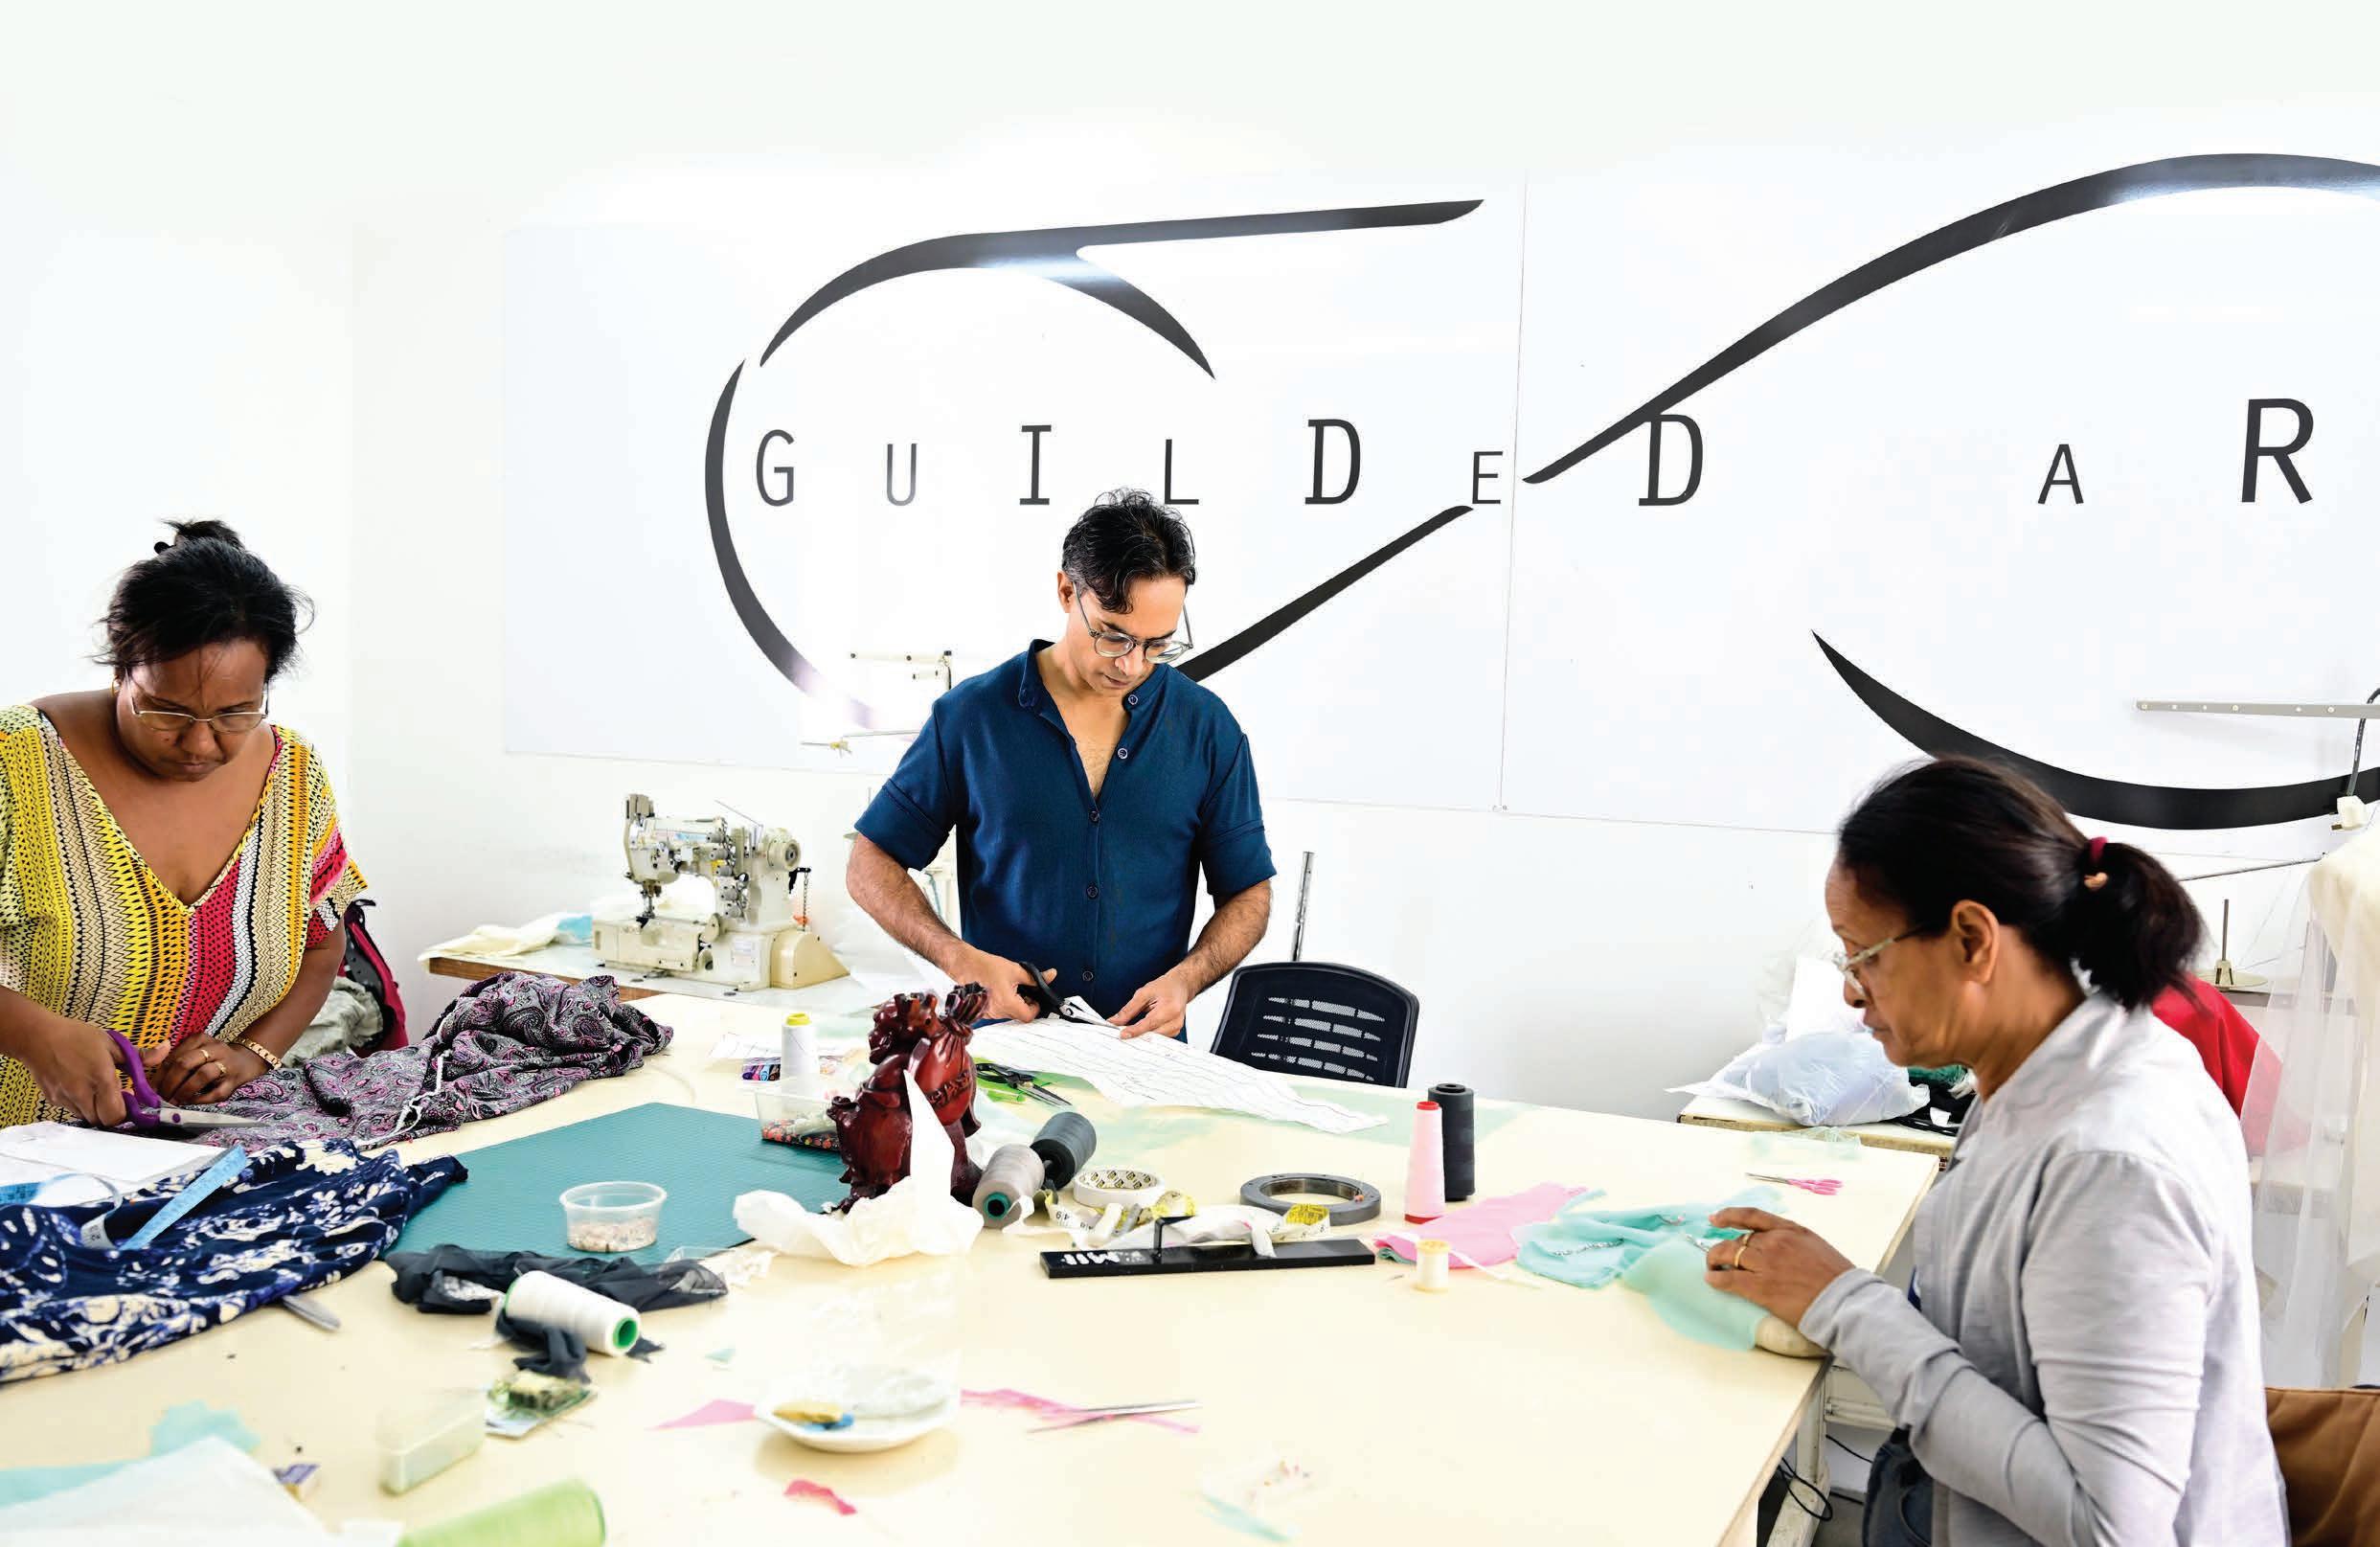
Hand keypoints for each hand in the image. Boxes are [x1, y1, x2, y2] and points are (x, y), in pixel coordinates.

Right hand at [23, 1016, 130, 1126]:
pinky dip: (81, 1105)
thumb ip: (139, 1055)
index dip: (126, 1112)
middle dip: (112, 1113)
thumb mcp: (112, 1043)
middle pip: (102, 1121)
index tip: (129, 1098)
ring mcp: (65, 1099)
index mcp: (101, 1079)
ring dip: (96, 1109)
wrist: (36, 1037)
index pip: (116, 1115)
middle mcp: (82, 1093)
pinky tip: (81, 1087)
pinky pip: (72, 1110)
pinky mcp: (53, 1100)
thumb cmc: (75, 1037)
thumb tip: (164, 1050)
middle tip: (115, 1096)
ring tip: (96, 1089)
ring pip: (87, 1118)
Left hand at [146, 1033, 266, 1106]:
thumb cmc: (212, 1059)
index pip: (173, 1057)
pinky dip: (200, 1099)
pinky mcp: (234, 1081)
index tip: (149, 1090)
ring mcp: (226, 1064)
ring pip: (203, 1075)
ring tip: (174, 1101)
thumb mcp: (194, 1052)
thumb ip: (174, 1062)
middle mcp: (214, 1048)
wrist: (246, 1060)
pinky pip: (216, 1092)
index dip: (158, 1076)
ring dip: (184, 1091)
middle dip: (169, 1084)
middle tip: (161, 1098)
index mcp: (199, 1039)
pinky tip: (190, 1102)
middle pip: (185, 1063)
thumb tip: (151, 1085)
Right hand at [955, 951, 1054, 1023]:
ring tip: (1008, 987)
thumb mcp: (1015, 970)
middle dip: (1024, 1004)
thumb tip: (1050, 976)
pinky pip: (998, 1011)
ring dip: (1013, 1003)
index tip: (1034, 998)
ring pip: (1008, 1013)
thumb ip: (1034, 977)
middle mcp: (997, 1012)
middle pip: (1018, 1015)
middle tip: (1022, 989)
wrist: (964, 965)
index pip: (1028, 1016)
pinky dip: (1002, 1003)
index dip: (1035, 1007)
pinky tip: (999, 990)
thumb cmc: (985, 966)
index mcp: (1007, 1003)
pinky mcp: (982, 1011)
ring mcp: (988, 1013)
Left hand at [1113, 971, 1191, 1040]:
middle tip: (1121, 1033)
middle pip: (1152, 1034)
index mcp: (1170, 1008)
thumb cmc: (1165, 987)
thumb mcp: (1144, 993)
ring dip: (1142, 1036)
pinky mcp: (1174, 1032)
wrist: (1180, 986)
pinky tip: (1140, 1031)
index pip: (1150, 1023)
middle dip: (1136, 1035)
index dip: (1135, 1030)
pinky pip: (1158, 1038)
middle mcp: (1176, 1020)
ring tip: (1130, 1031)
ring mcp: (1176, 1028)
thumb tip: (1115, 1020)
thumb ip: (1129, 1009)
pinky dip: (1148, 1035)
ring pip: (1155, 1039)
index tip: (1122, 1035)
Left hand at [1701, 1207, 1855, 1325]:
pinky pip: (1728, 1279)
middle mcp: (1775, 1242)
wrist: (1844, 1301)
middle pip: (1737, 1239)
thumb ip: (1792, 1242)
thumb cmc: (1836, 1278)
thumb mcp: (1815, 1246)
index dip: (1730, 1215)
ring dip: (1715, 1261)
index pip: (1752, 1216)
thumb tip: (1775, 1247)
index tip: (1716, 1219)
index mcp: (1789, 1230)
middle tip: (1717, 1258)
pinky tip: (1713, 1281)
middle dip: (1723, 1248)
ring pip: (1727, 1255)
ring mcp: (1766, 1263)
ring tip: (1712, 1269)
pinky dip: (1716, 1279)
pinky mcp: (1761, 1287)